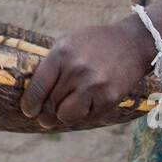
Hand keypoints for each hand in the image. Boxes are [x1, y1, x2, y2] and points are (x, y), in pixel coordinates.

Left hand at [20, 19, 152, 128]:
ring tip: (62, 112)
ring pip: (66, 116)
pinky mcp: (109, 99)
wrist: (132, 43)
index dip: (30, 104)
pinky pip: (87, 118)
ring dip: (62, 116)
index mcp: (62, 54)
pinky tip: (84, 106)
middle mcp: (77, 70)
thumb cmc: (94, 44)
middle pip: (51, 104)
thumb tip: (33, 97)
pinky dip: (82, 116)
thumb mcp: (67, 44)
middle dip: (45, 112)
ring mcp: (94, 85)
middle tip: (44, 115)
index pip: (38, 87)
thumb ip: (50, 67)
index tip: (29, 110)